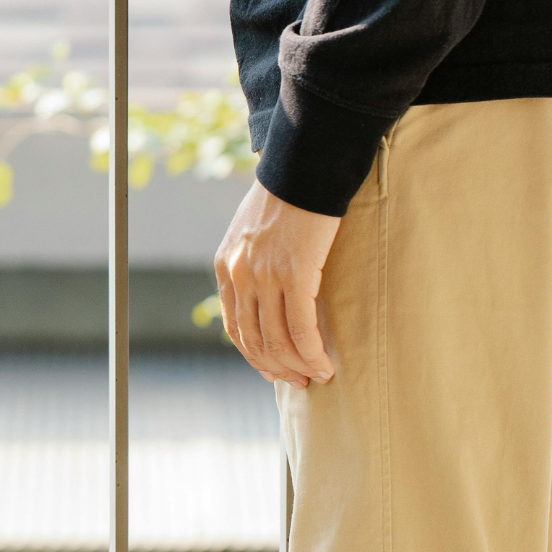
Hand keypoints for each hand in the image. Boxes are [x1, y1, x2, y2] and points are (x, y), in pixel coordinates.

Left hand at [215, 179, 339, 387]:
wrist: (301, 169)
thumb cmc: (284, 201)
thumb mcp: (251, 234)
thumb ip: (251, 265)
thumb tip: (265, 299)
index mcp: (226, 265)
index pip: (234, 326)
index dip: (254, 356)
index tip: (273, 371)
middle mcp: (240, 273)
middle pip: (254, 339)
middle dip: (278, 368)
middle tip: (300, 381)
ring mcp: (265, 274)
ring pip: (278, 340)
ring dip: (298, 367)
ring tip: (318, 376)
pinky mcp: (295, 273)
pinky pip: (301, 328)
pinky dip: (313, 354)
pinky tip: (325, 364)